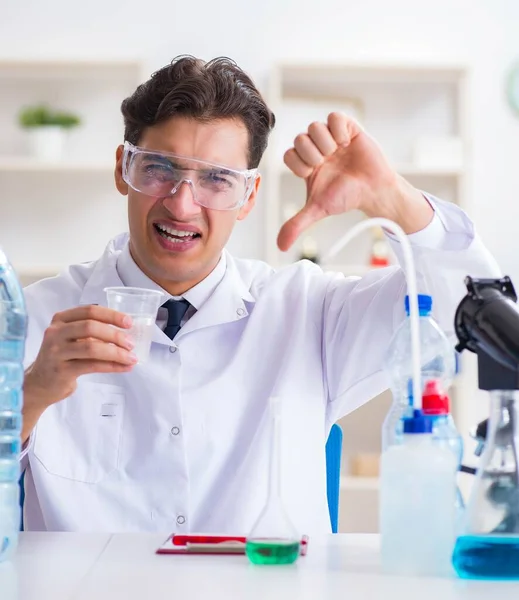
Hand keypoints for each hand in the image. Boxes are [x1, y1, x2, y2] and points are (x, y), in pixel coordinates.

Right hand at [24, 305, 136, 409]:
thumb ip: (92, 331)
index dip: (111, 315)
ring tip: (131, 358)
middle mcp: (56, 332)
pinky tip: (124, 367)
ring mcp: (56, 352)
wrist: (40, 383)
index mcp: (61, 319)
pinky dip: (112, 366)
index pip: (90, 310)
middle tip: (131, 343)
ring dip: (116, 352)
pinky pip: (92, 365)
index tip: (129, 323)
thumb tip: (126, 332)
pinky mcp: (61, 370)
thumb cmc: (63, 357)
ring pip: (92, 347)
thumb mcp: (72, 338)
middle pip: (91, 327)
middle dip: (115, 335)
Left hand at [277, 112, 432, 250]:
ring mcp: (331, 136)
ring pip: (314, 127)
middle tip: (327, 164)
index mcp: (306, 163)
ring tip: (339, 154)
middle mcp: (316, 147)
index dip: (299, 165)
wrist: (373, 190)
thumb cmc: (346, 197)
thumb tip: (280, 246)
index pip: (288, 154)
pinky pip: (334, 117)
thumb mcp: (318, 210)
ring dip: (326, 144)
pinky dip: (339, 130)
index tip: (313, 174)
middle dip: (313, 156)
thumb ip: (297, 224)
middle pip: (299, 139)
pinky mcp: (347, 126)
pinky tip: (347, 143)